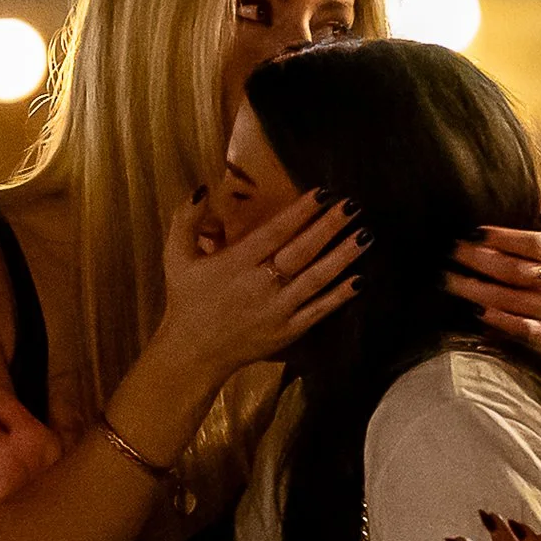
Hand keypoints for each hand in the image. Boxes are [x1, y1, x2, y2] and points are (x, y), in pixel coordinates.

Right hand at [156, 183, 364, 384]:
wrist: (193, 352)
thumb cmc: (186, 301)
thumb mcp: (175, 257)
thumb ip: (185, 220)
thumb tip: (201, 188)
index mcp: (235, 263)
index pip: (276, 231)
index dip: (302, 211)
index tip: (324, 193)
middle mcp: (259, 284)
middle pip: (302, 250)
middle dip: (329, 226)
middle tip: (353, 206)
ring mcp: (277, 309)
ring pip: (316, 278)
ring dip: (343, 256)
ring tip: (365, 235)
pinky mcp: (288, 331)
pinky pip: (318, 310)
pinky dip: (339, 296)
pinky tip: (359, 279)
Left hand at [451, 156, 540, 351]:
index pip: (533, 244)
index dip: (504, 239)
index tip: (474, 233)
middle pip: (517, 271)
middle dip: (481, 262)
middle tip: (450, 252)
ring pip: (512, 299)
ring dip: (477, 290)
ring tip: (447, 280)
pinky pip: (521, 328)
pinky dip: (498, 322)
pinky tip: (474, 312)